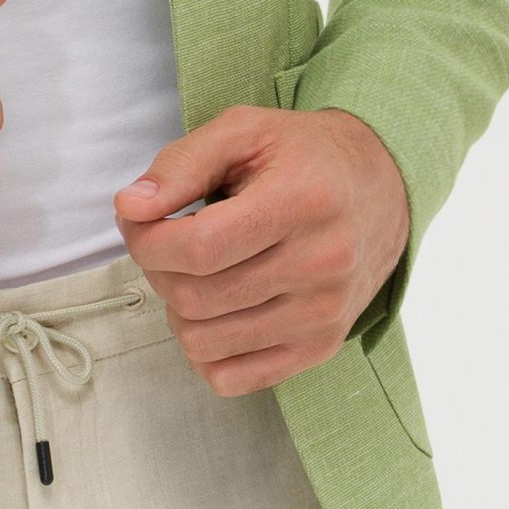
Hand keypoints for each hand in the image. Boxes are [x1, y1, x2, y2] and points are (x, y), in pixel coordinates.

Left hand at [112, 104, 408, 396]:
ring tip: (193, 270)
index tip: (136, 217)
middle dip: (156, 268)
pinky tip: (214, 307)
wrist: (379, 188)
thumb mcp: (242, 131)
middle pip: (195, 297)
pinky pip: (231, 378)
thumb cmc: (302, 155)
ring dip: (176, 308)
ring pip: (204, 342)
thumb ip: (181, 164)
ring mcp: (324, 315)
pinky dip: (203, 348)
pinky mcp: (321, 348)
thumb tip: (130, 207)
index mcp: (303, 202)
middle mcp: (322, 266)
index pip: (199, 247)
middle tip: (164, 238)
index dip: (146, 239)